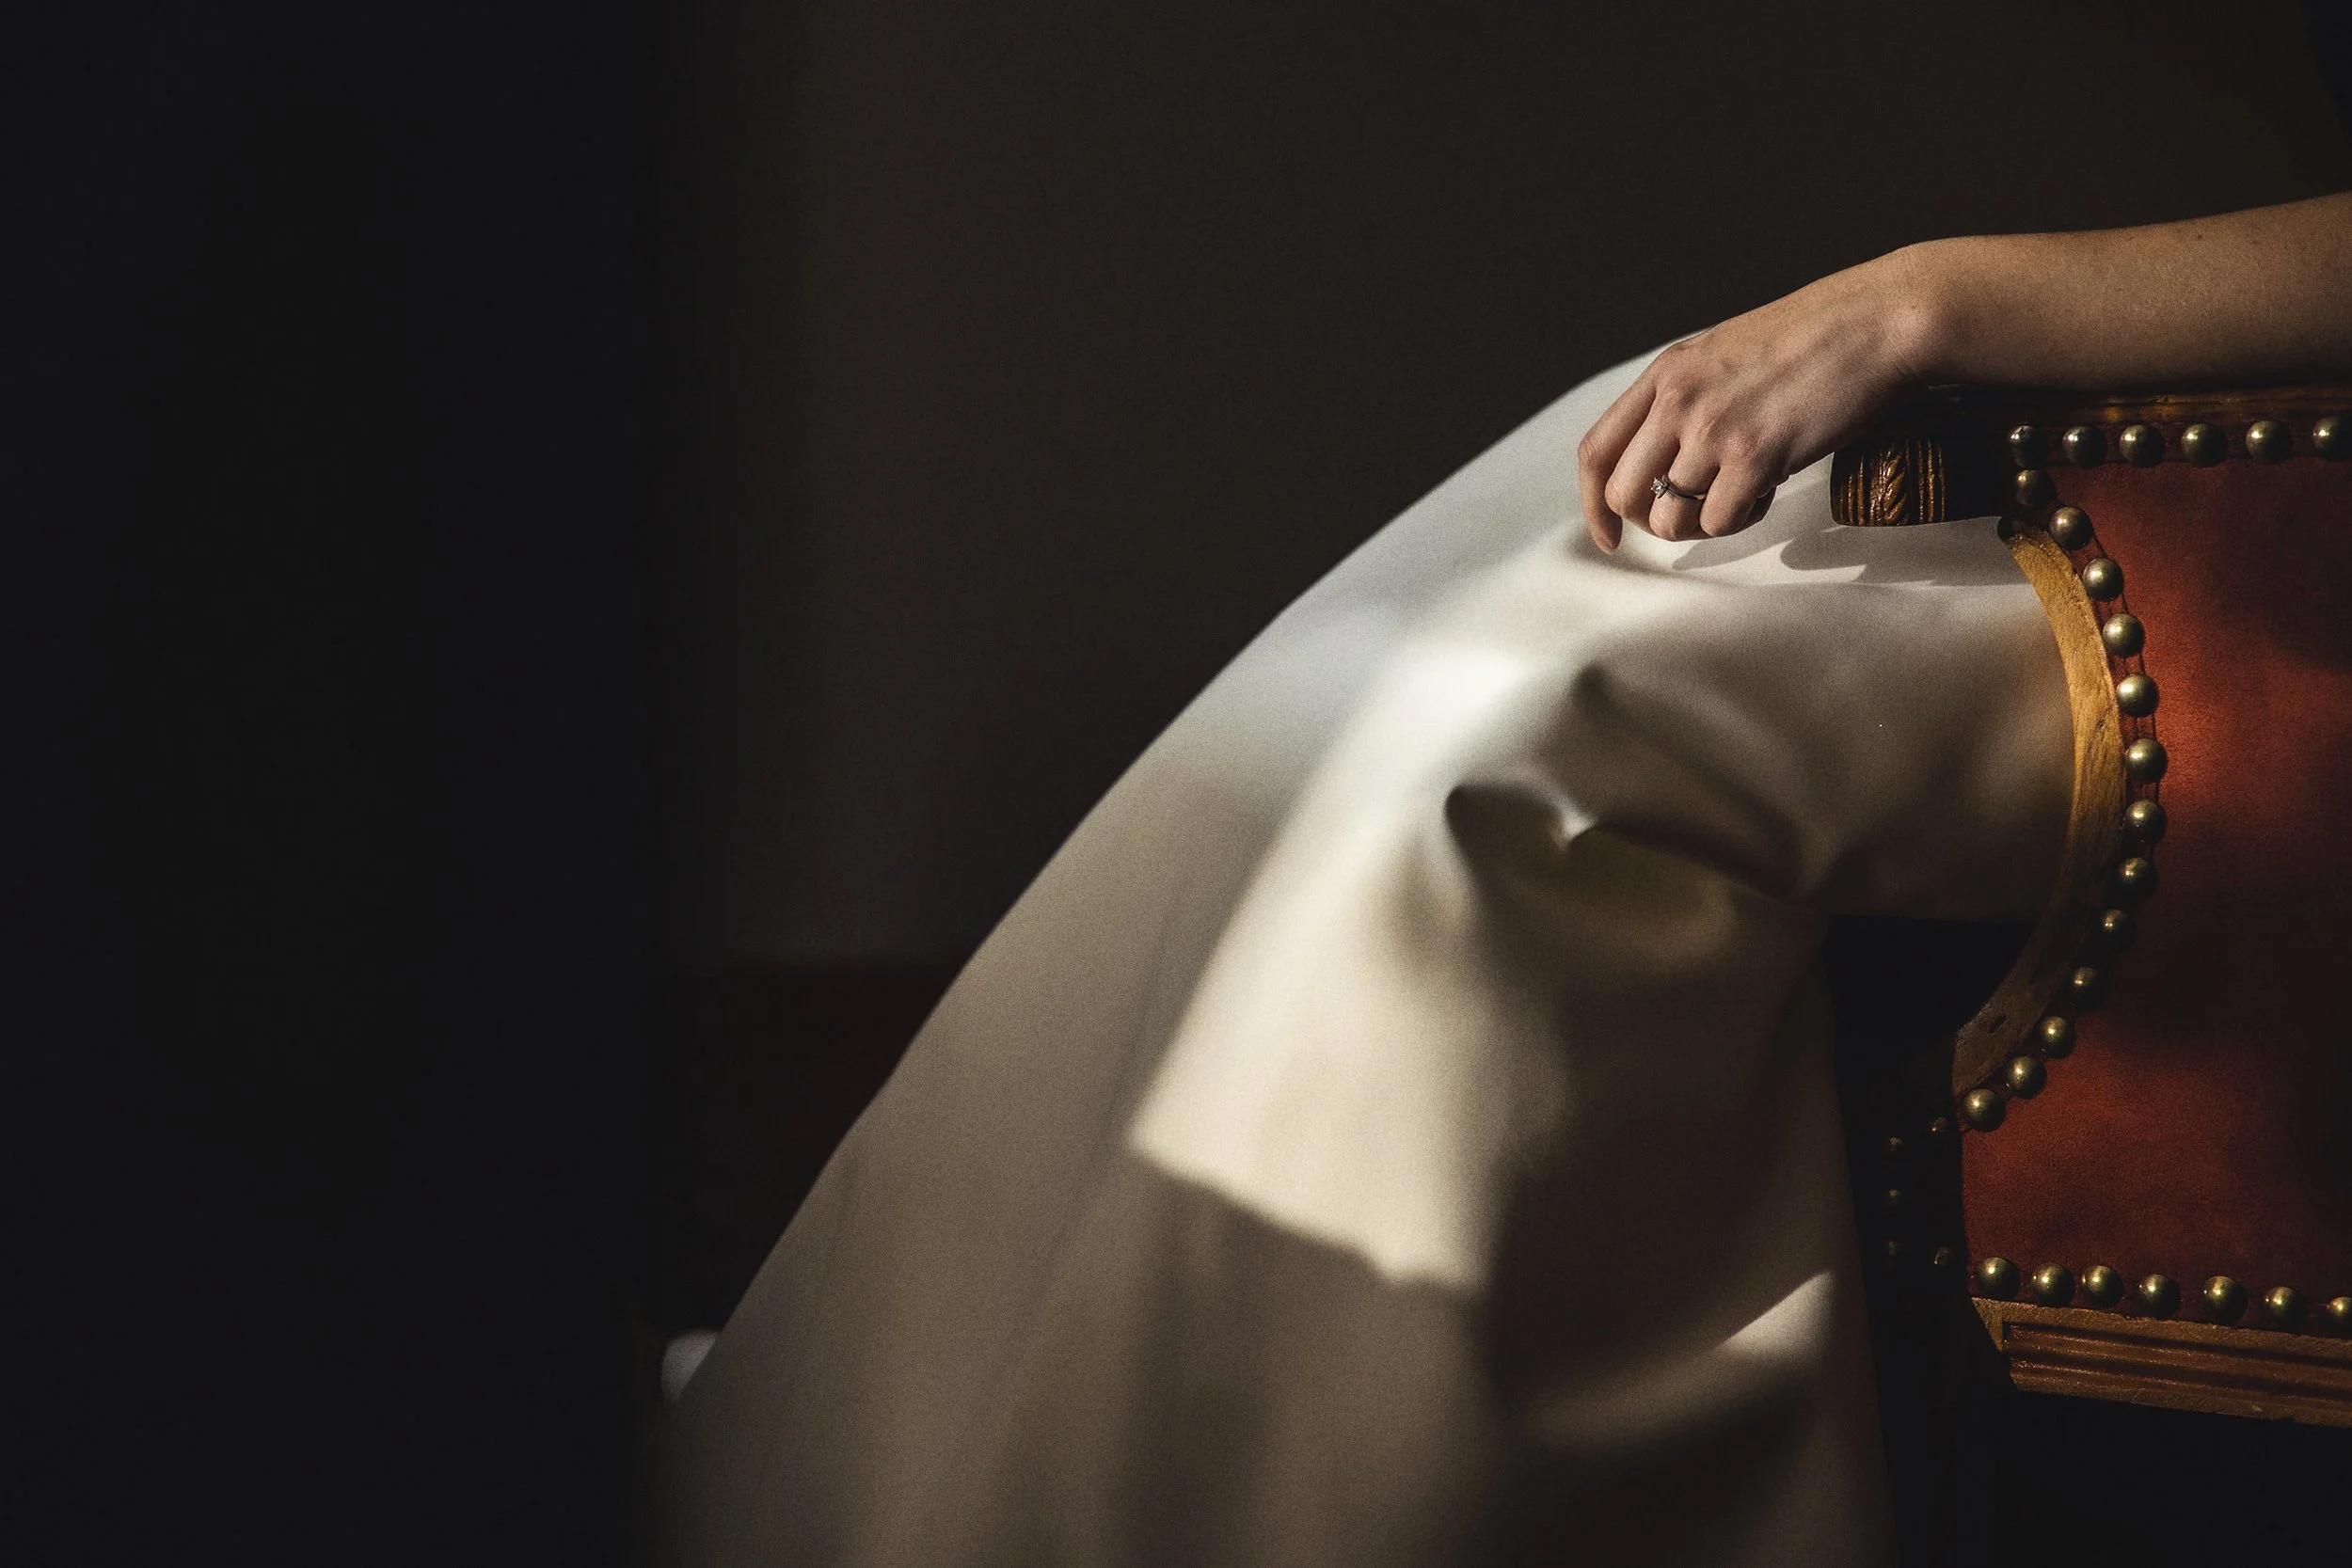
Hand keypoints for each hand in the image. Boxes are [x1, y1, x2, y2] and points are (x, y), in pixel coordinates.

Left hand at [1578, 248, 1936, 549]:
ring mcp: (1713, 428)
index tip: (1609, 535)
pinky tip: (1768, 490)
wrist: (1877, 324)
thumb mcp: (1724, 352)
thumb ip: (1686, 397)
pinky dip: (1741, 519)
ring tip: (1741, 494)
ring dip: (1702, 522)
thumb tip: (1664, 462)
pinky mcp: (1754, 455)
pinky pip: (1719, 522)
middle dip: (1652, 521)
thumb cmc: (1814, 340)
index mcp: (1665, 374)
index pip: (1597, 452)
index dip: (1594, 504)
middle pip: (1624, 494)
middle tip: (1695, 515)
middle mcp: (1678, 400)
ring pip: (1670, 518)